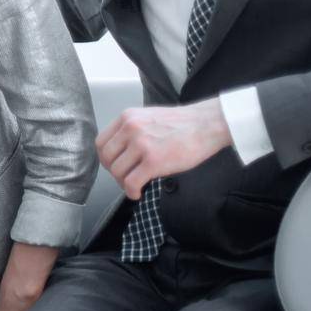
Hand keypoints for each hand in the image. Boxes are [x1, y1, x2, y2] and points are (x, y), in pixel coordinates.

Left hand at [97, 99, 231, 199]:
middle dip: (114, 172)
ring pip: (117, 172)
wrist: (208, 125)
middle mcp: (130, 128)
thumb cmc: (183, 124)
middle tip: (126, 178)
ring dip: (123, 183)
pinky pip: (131, 182)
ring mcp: (141, 144)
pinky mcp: (153, 161)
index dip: (107, 158)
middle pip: (107, 158)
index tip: (116, 165)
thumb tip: (121, 152)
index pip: (101, 143)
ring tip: (135, 185)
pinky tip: (138, 193)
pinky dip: (131, 192)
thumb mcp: (148, 118)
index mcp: (127, 118)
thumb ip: (132, 130)